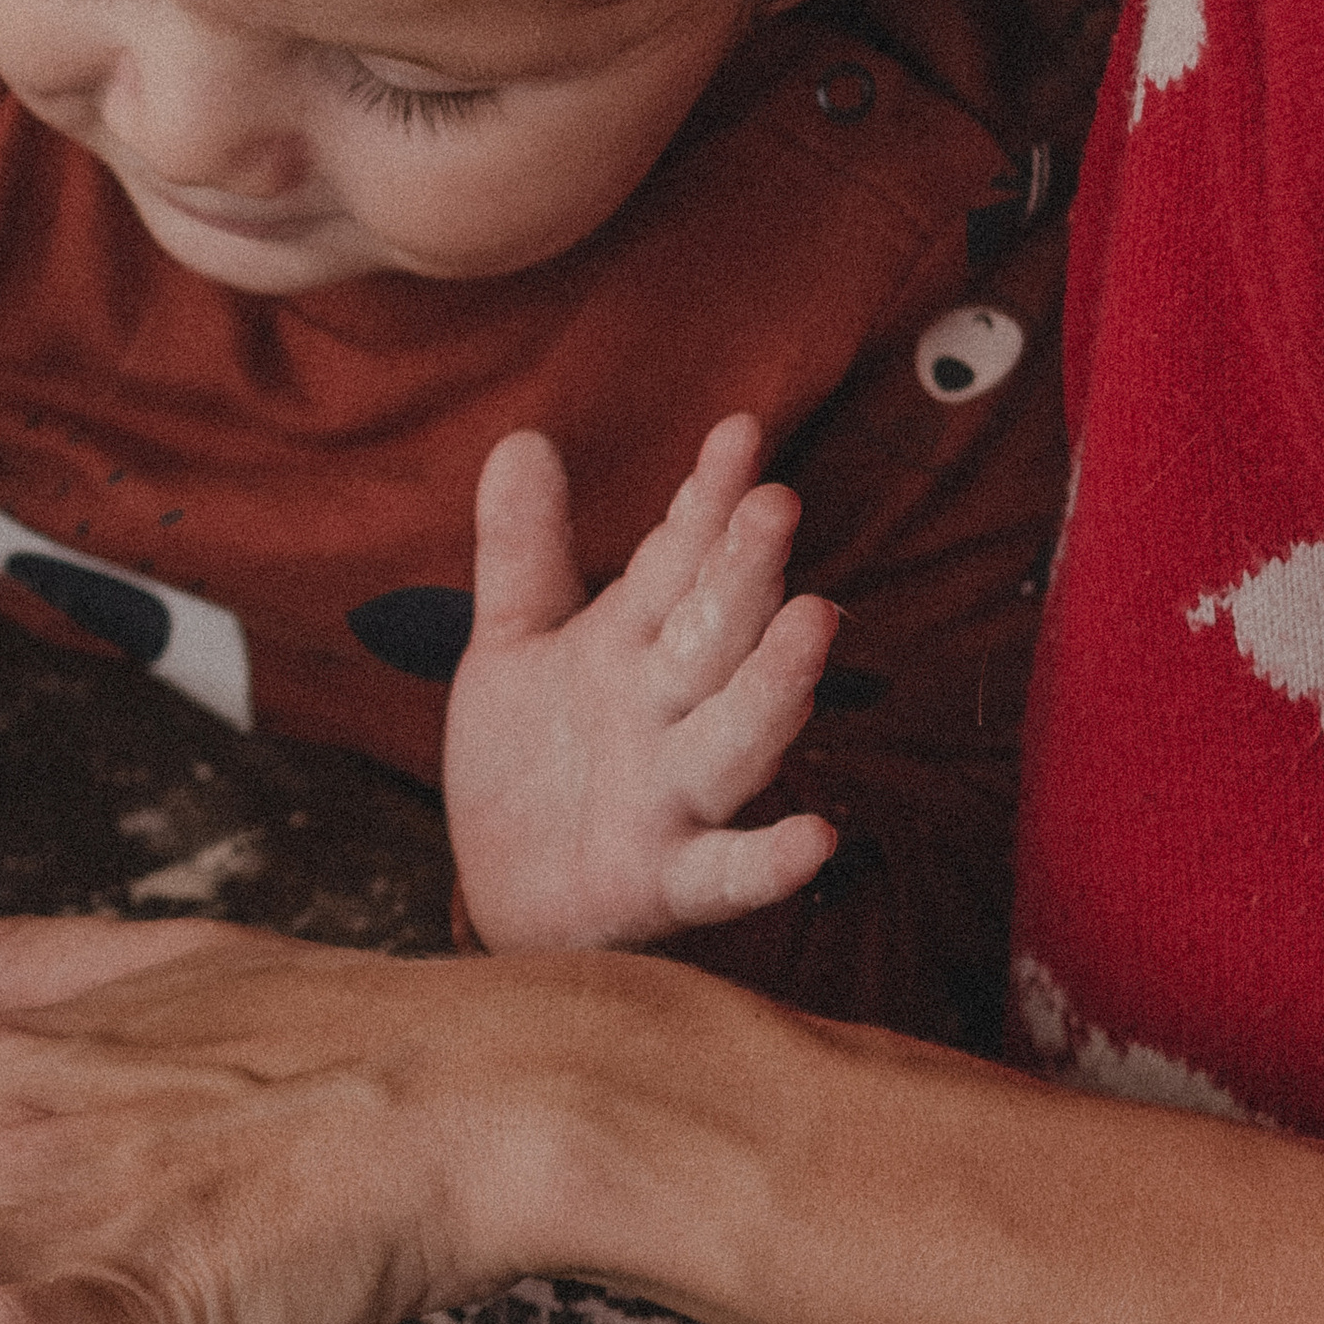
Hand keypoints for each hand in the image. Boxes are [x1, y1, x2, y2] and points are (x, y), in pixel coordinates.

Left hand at [446, 418, 838, 954]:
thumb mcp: (513, 643)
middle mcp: (668, 712)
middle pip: (714, 635)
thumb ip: (522, 549)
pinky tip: (817, 837)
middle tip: (772, 502)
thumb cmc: (530, 761)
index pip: (676, 561)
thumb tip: (523, 435)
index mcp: (635, 645)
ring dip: (772, 686)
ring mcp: (674, 795)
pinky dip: (769, 859)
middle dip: (741, 572)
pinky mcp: (664, 880)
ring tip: (812, 621)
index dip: (704, 500)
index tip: (736, 432)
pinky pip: (726, 872)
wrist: (507, 891)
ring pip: (734, 737)